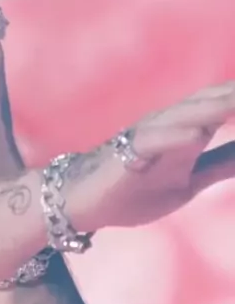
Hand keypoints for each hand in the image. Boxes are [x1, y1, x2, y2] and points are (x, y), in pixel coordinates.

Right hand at [66, 81, 234, 229]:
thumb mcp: (190, 180)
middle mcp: (170, 123)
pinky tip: (197, 135)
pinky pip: (151, 144)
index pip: (228, 106)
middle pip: (214, 102)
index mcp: (188, 127)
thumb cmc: (135, 188)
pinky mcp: (126, 154)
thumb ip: (221, 163)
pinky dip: (174, 138)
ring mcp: (147, 136)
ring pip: (187, 115)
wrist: (84, 201)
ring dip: (218, 106)